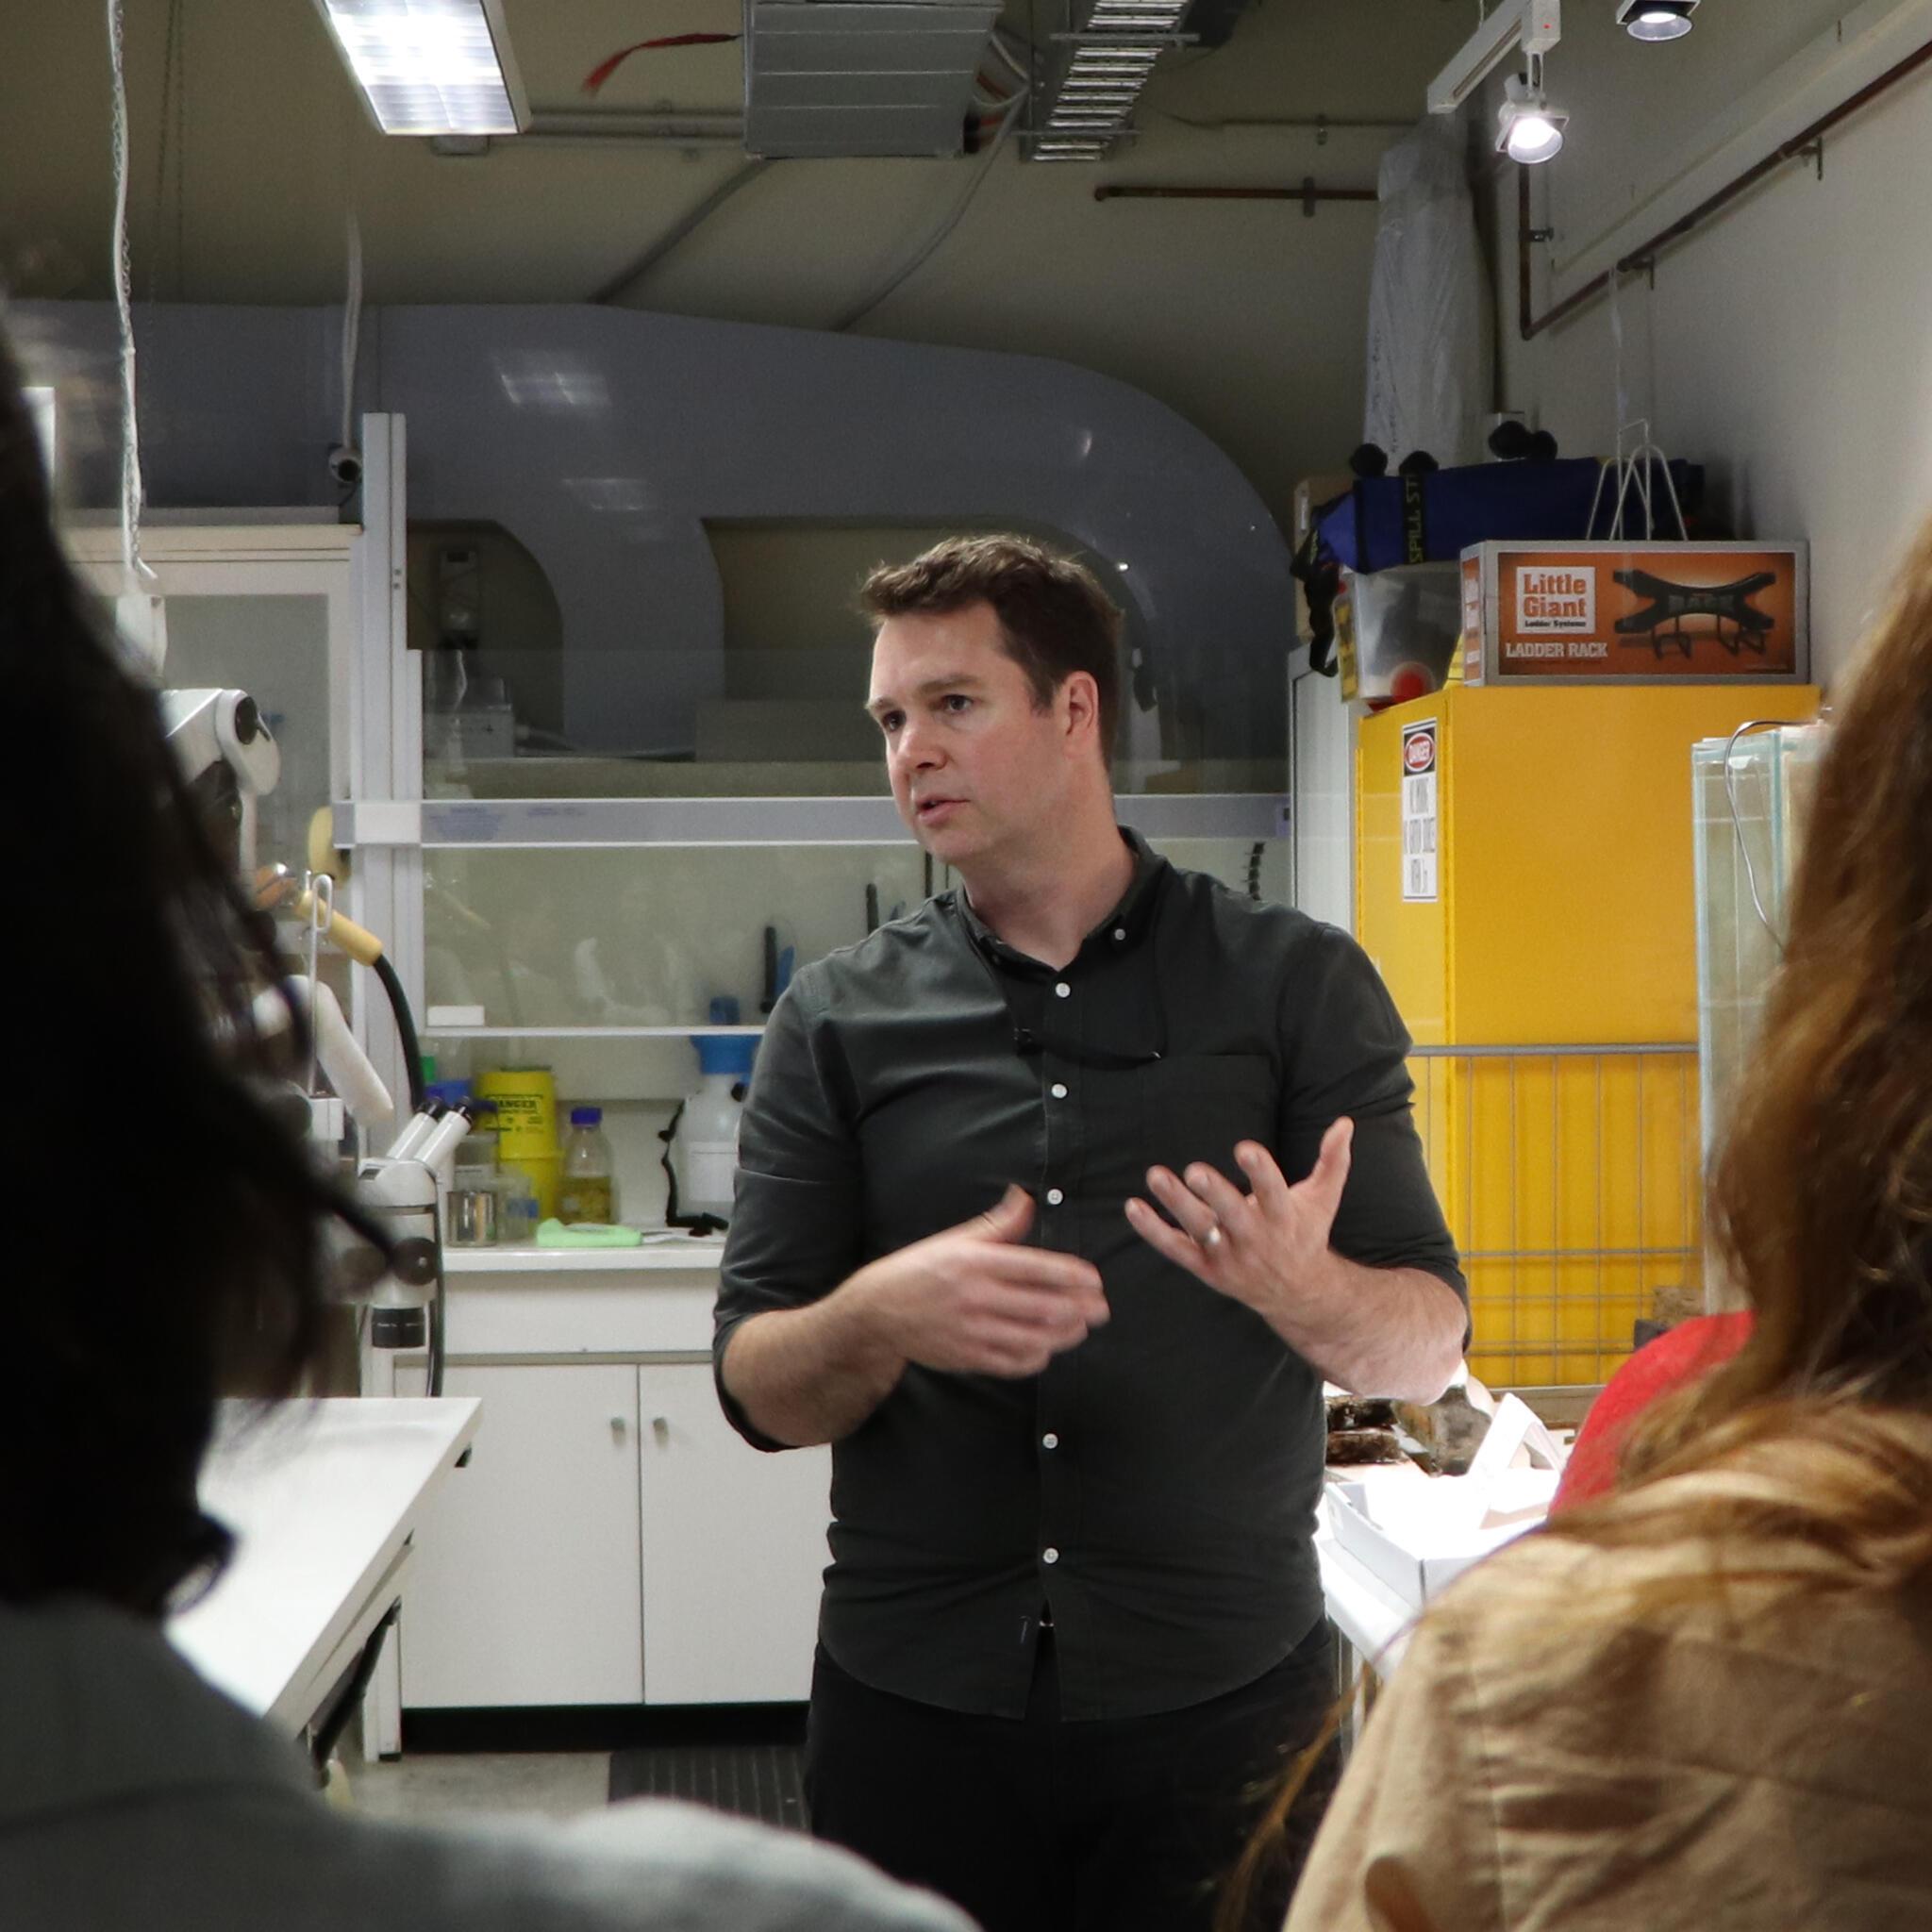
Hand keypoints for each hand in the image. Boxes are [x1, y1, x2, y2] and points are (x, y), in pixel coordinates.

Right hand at [851, 1185, 1108, 1378]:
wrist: (877, 1311)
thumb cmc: (920, 1269)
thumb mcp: (955, 1239)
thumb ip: (998, 1225)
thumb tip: (1026, 1198)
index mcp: (975, 1262)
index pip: (1034, 1268)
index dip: (1071, 1275)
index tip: (1095, 1280)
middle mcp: (975, 1297)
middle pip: (1041, 1306)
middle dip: (1079, 1309)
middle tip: (1102, 1309)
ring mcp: (971, 1331)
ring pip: (1031, 1338)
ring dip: (1064, 1335)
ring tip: (1082, 1328)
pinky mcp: (966, 1357)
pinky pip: (1010, 1363)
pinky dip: (1035, 1358)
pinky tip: (1047, 1349)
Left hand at [1124, 1119, 1353, 1331]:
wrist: (1298, 1294)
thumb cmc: (1306, 1234)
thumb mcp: (1323, 1199)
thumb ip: (1332, 1160)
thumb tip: (1345, 1122)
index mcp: (1284, 1218)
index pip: (1272, 1192)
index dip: (1259, 1171)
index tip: (1245, 1148)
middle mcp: (1255, 1239)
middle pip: (1232, 1215)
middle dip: (1214, 1194)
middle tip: (1195, 1170)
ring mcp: (1228, 1256)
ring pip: (1199, 1230)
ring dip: (1176, 1204)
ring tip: (1155, 1176)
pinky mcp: (1206, 1269)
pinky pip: (1175, 1249)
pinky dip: (1152, 1230)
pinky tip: (1133, 1206)